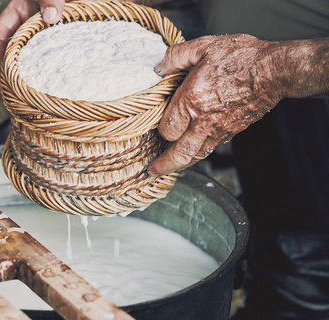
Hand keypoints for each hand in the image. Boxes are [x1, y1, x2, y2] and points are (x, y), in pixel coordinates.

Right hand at [0, 0, 65, 86]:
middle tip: (6, 88)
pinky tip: (47, 83)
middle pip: (13, 49)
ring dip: (26, 73)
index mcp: (20, 10)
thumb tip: (51, 18)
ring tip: (22, 93)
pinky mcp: (57, 41)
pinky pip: (49, 57)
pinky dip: (47, 70)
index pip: (2, 30)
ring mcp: (42, 35)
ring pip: (30, 56)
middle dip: (7, 69)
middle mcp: (28, 25)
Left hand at [147, 34, 282, 175]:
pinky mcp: (232, 130)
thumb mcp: (204, 47)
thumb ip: (176, 57)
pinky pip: (211, 148)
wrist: (275, 70)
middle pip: (180, 154)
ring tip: (168, 167)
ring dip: (180, 164)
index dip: (159, 131)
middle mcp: (204, 121)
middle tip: (152, 172)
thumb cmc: (242, 57)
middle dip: (164, 166)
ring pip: (196, 156)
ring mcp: (220, 129)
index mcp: (192, 101)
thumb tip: (159, 67)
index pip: (167, 129)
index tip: (155, 128)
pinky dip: (198, 153)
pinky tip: (192, 149)